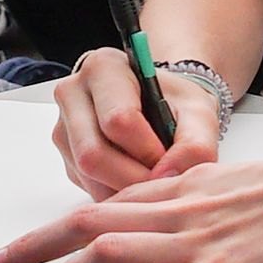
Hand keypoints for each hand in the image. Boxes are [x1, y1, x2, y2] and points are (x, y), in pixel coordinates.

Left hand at [0, 146, 262, 262]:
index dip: (58, 225)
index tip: (27, 242)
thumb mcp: (238, 189)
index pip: (104, 204)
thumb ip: (200, 207)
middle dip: (35, 246)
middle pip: (88, 224)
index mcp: (182, 189)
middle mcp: (178, 211)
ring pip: (107, 254)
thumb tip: (174, 230)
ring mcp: (195, 243)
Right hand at [43, 45, 223, 199]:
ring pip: (87, 175)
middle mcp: (73, 94)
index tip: (170, 158)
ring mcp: (63, 127)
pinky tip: (137, 182)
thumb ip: (195, 145)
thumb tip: (168, 176)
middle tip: (162, 180)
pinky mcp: (65, 156)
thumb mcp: (199, 114)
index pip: (118, 120)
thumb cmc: (175, 103)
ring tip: (153, 179)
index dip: (148, 150)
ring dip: (124, 190)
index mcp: (103, 68)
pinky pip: (86, 186)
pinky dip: (115, 194)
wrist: (162, 105)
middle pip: (93, 153)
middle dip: (134, 178)